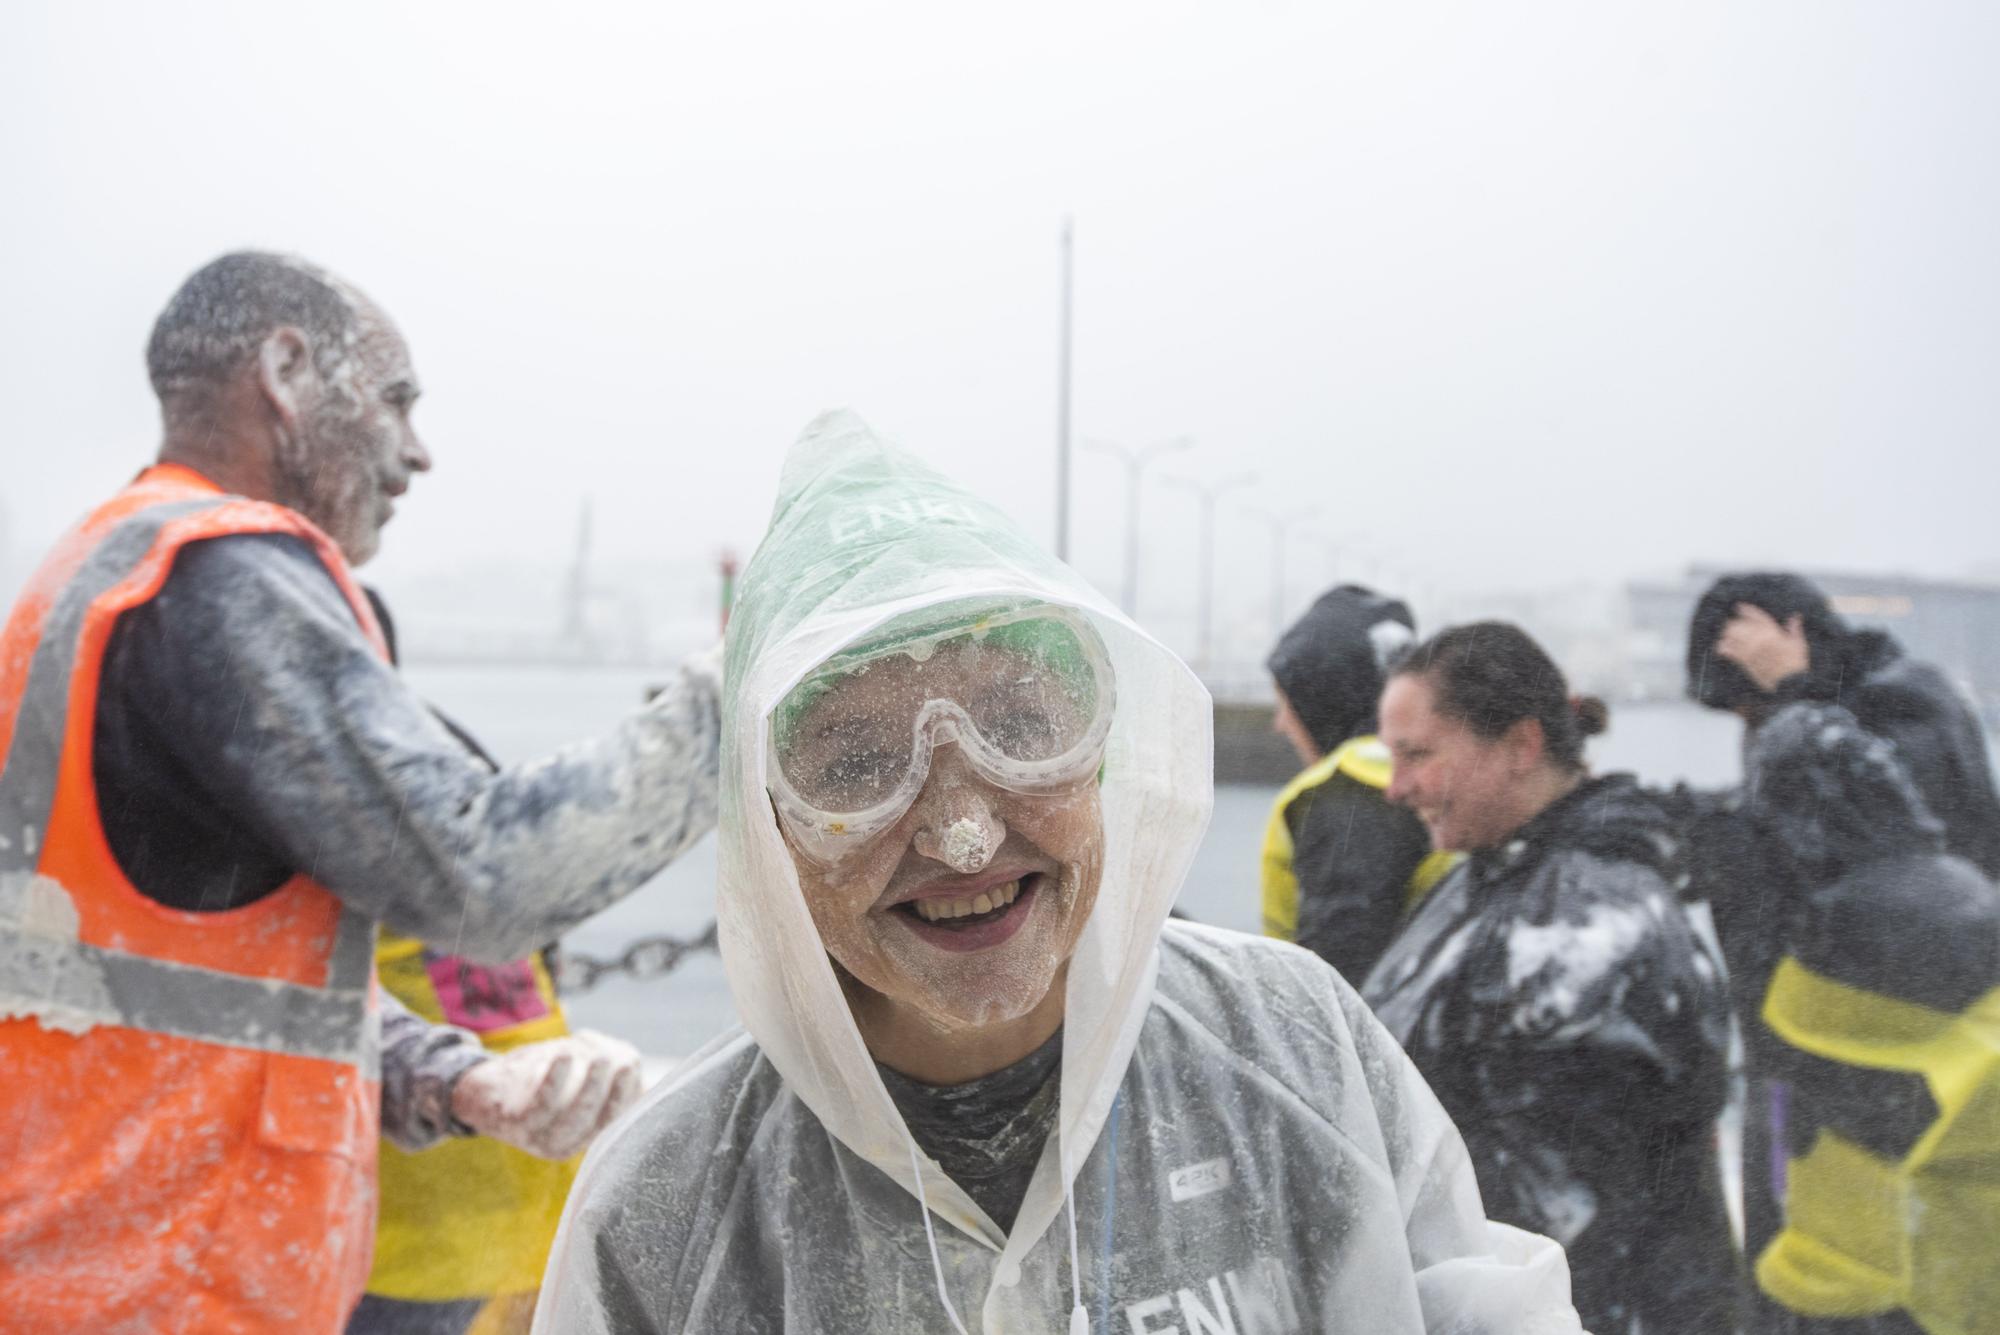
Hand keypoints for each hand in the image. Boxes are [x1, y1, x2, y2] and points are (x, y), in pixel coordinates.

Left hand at [449, 1029, 643, 1159]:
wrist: (479, 1089)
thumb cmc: (536, 1078)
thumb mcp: (574, 1073)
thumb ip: (604, 1068)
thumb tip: (630, 1061)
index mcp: (580, 1136)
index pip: (612, 1122)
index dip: (627, 1095)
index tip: (634, 1065)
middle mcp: (560, 1144)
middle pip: (594, 1123)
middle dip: (614, 1092)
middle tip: (624, 1061)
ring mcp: (534, 1136)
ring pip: (570, 1119)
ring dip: (590, 1086)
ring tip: (601, 1056)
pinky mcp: (510, 1122)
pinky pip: (537, 1107)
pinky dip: (554, 1081)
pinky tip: (565, 1055)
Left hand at [1713, 603, 1809, 691]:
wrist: (1790, 683)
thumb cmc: (1796, 664)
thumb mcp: (1799, 644)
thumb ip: (1794, 629)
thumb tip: (1795, 616)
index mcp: (1773, 633)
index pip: (1757, 617)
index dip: (1746, 610)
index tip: (1738, 606)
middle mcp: (1760, 639)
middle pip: (1740, 625)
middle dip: (1733, 624)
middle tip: (1729, 624)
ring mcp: (1752, 650)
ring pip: (1733, 637)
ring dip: (1727, 635)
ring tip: (1724, 635)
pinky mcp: (1746, 661)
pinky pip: (1731, 652)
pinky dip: (1723, 648)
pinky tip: (1720, 648)